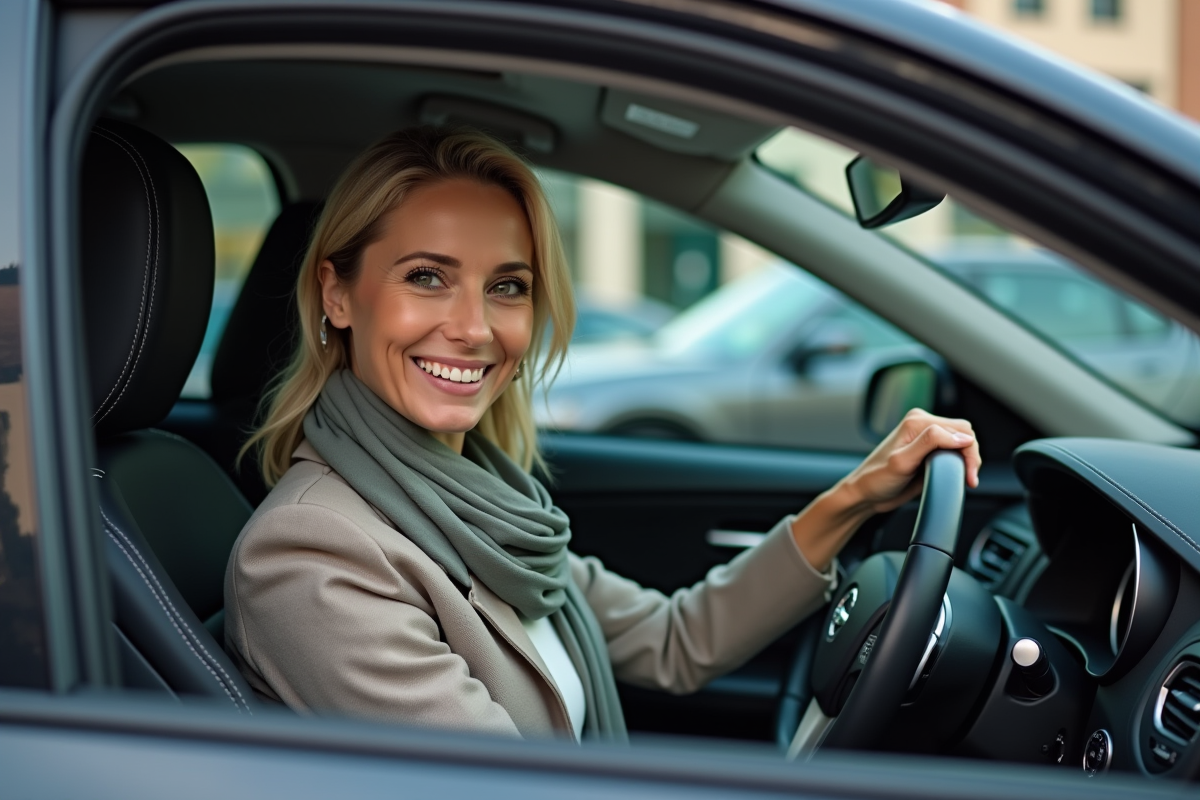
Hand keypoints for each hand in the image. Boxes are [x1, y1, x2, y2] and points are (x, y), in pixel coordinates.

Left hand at [841, 408, 980, 514]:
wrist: (865, 494)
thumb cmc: (876, 479)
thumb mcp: (902, 461)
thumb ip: (930, 443)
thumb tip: (961, 437)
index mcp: (917, 421)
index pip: (960, 429)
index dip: (969, 452)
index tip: (970, 476)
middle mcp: (922, 424)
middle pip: (964, 433)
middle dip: (971, 456)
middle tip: (970, 479)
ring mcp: (925, 437)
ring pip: (962, 442)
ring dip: (968, 460)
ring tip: (965, 480)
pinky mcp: (928, 451)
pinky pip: (954, 452)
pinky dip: (961, 463)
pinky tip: (958, 476)